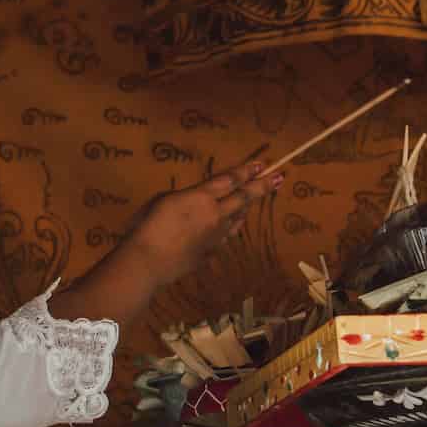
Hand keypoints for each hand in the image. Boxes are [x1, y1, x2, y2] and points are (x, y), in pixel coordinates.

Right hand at [124, 161, 280, 285]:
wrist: (149, 261)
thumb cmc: (148, 225)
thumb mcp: (163, 200)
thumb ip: (184, 197)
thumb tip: (194, 201)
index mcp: (201, 197)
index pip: (230, 180)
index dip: (246, 171)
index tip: (261, 165)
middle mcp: (215, 214)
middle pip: (243, 197)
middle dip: (262, 186)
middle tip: (278, 178)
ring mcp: (216, 236)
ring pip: (237, 219)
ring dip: (246, 208)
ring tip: (253, 202)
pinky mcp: (211, 253)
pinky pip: (224, 237)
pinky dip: (230, 228)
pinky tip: (229, 227)